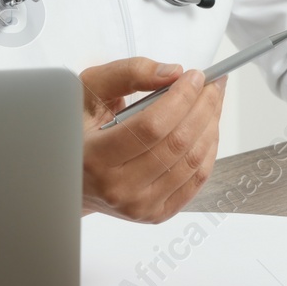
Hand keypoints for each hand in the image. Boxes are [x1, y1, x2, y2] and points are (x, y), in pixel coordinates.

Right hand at [77, 56, 225, 223]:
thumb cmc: (79, 130)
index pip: (151, 127)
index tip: (195, 76)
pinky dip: (209, 149)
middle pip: (177, 144)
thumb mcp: (90, 90)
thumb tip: (172, 73)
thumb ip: (129, 73)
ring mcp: (140, 206)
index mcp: (95, 158)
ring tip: (213, 101)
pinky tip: (208, 127)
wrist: (73, 175)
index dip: (181, 98)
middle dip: (204, 106)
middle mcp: (117, 188)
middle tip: (212, 83)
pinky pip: (196, 180)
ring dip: (211, 125)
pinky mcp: (157, 213)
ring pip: (192, 162)